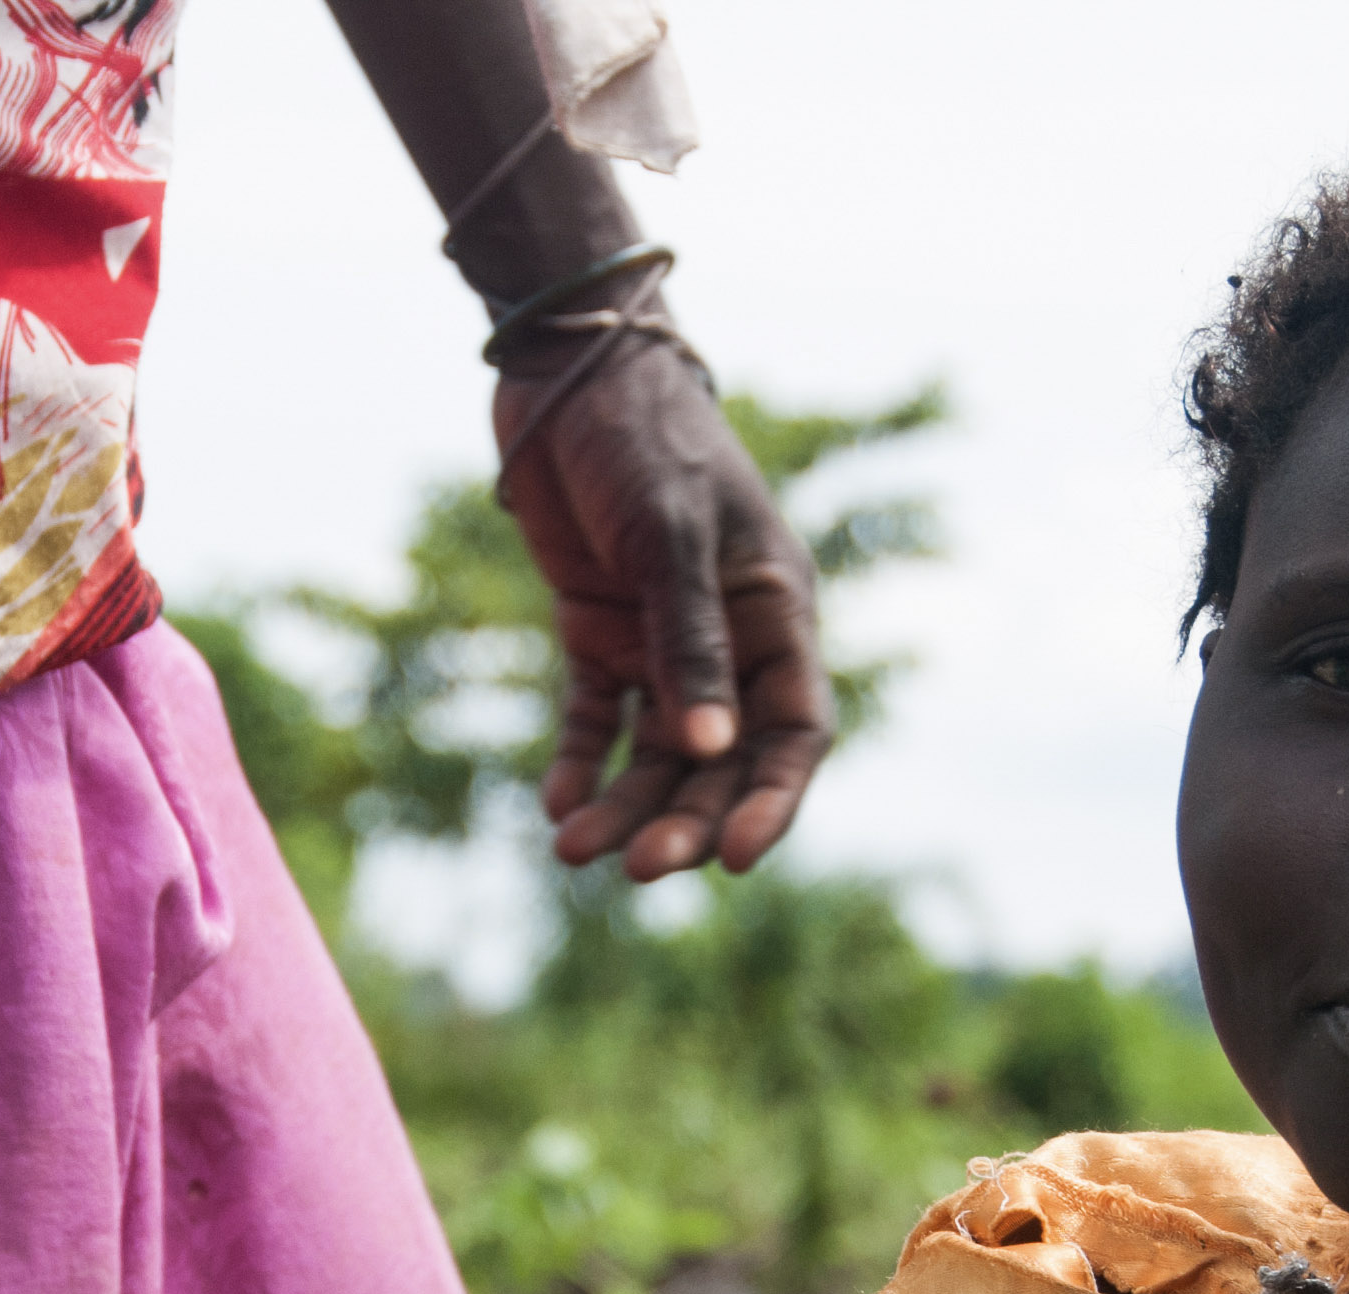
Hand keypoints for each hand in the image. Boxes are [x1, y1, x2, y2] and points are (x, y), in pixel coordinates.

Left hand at [498, 338, 832, 881]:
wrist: (567, 371)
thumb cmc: (641, 437)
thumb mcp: (670, 534)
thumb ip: (688, 641)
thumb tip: (711, 752)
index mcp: (774, 613)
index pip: (793, 733)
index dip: (771, 801)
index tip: (734, 860)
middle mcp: (725, 640)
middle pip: (720, 761)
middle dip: (685, 819)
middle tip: (638, 868)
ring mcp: (659, 642)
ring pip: (654, 752)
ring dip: (624, 805)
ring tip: (574, 851)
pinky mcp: (596, 634)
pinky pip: (592, 719)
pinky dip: (577, 762)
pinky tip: (555, 804)